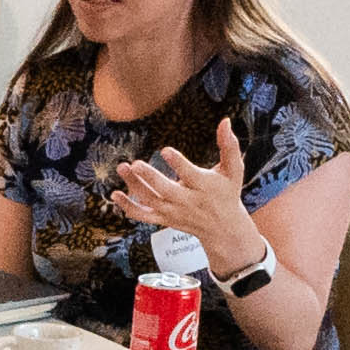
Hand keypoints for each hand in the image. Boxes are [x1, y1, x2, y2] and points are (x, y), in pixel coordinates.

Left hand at [104, 118, 264, 274]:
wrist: (223, 228)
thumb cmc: (227, 193)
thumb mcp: (233, 170)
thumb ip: (229, 146)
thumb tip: (225, 121)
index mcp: (204, 187)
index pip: (190, 175)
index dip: (178, 163)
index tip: (165, 150)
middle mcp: (187, 202)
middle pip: (166, 191)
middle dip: (150, 178)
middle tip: (135, 164)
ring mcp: (174, 212)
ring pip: (151, 200)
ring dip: (134, 186)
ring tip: (122, 167)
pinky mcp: (164, 219)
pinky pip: (144, 216)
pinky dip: (129, 207)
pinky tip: (115, 194)